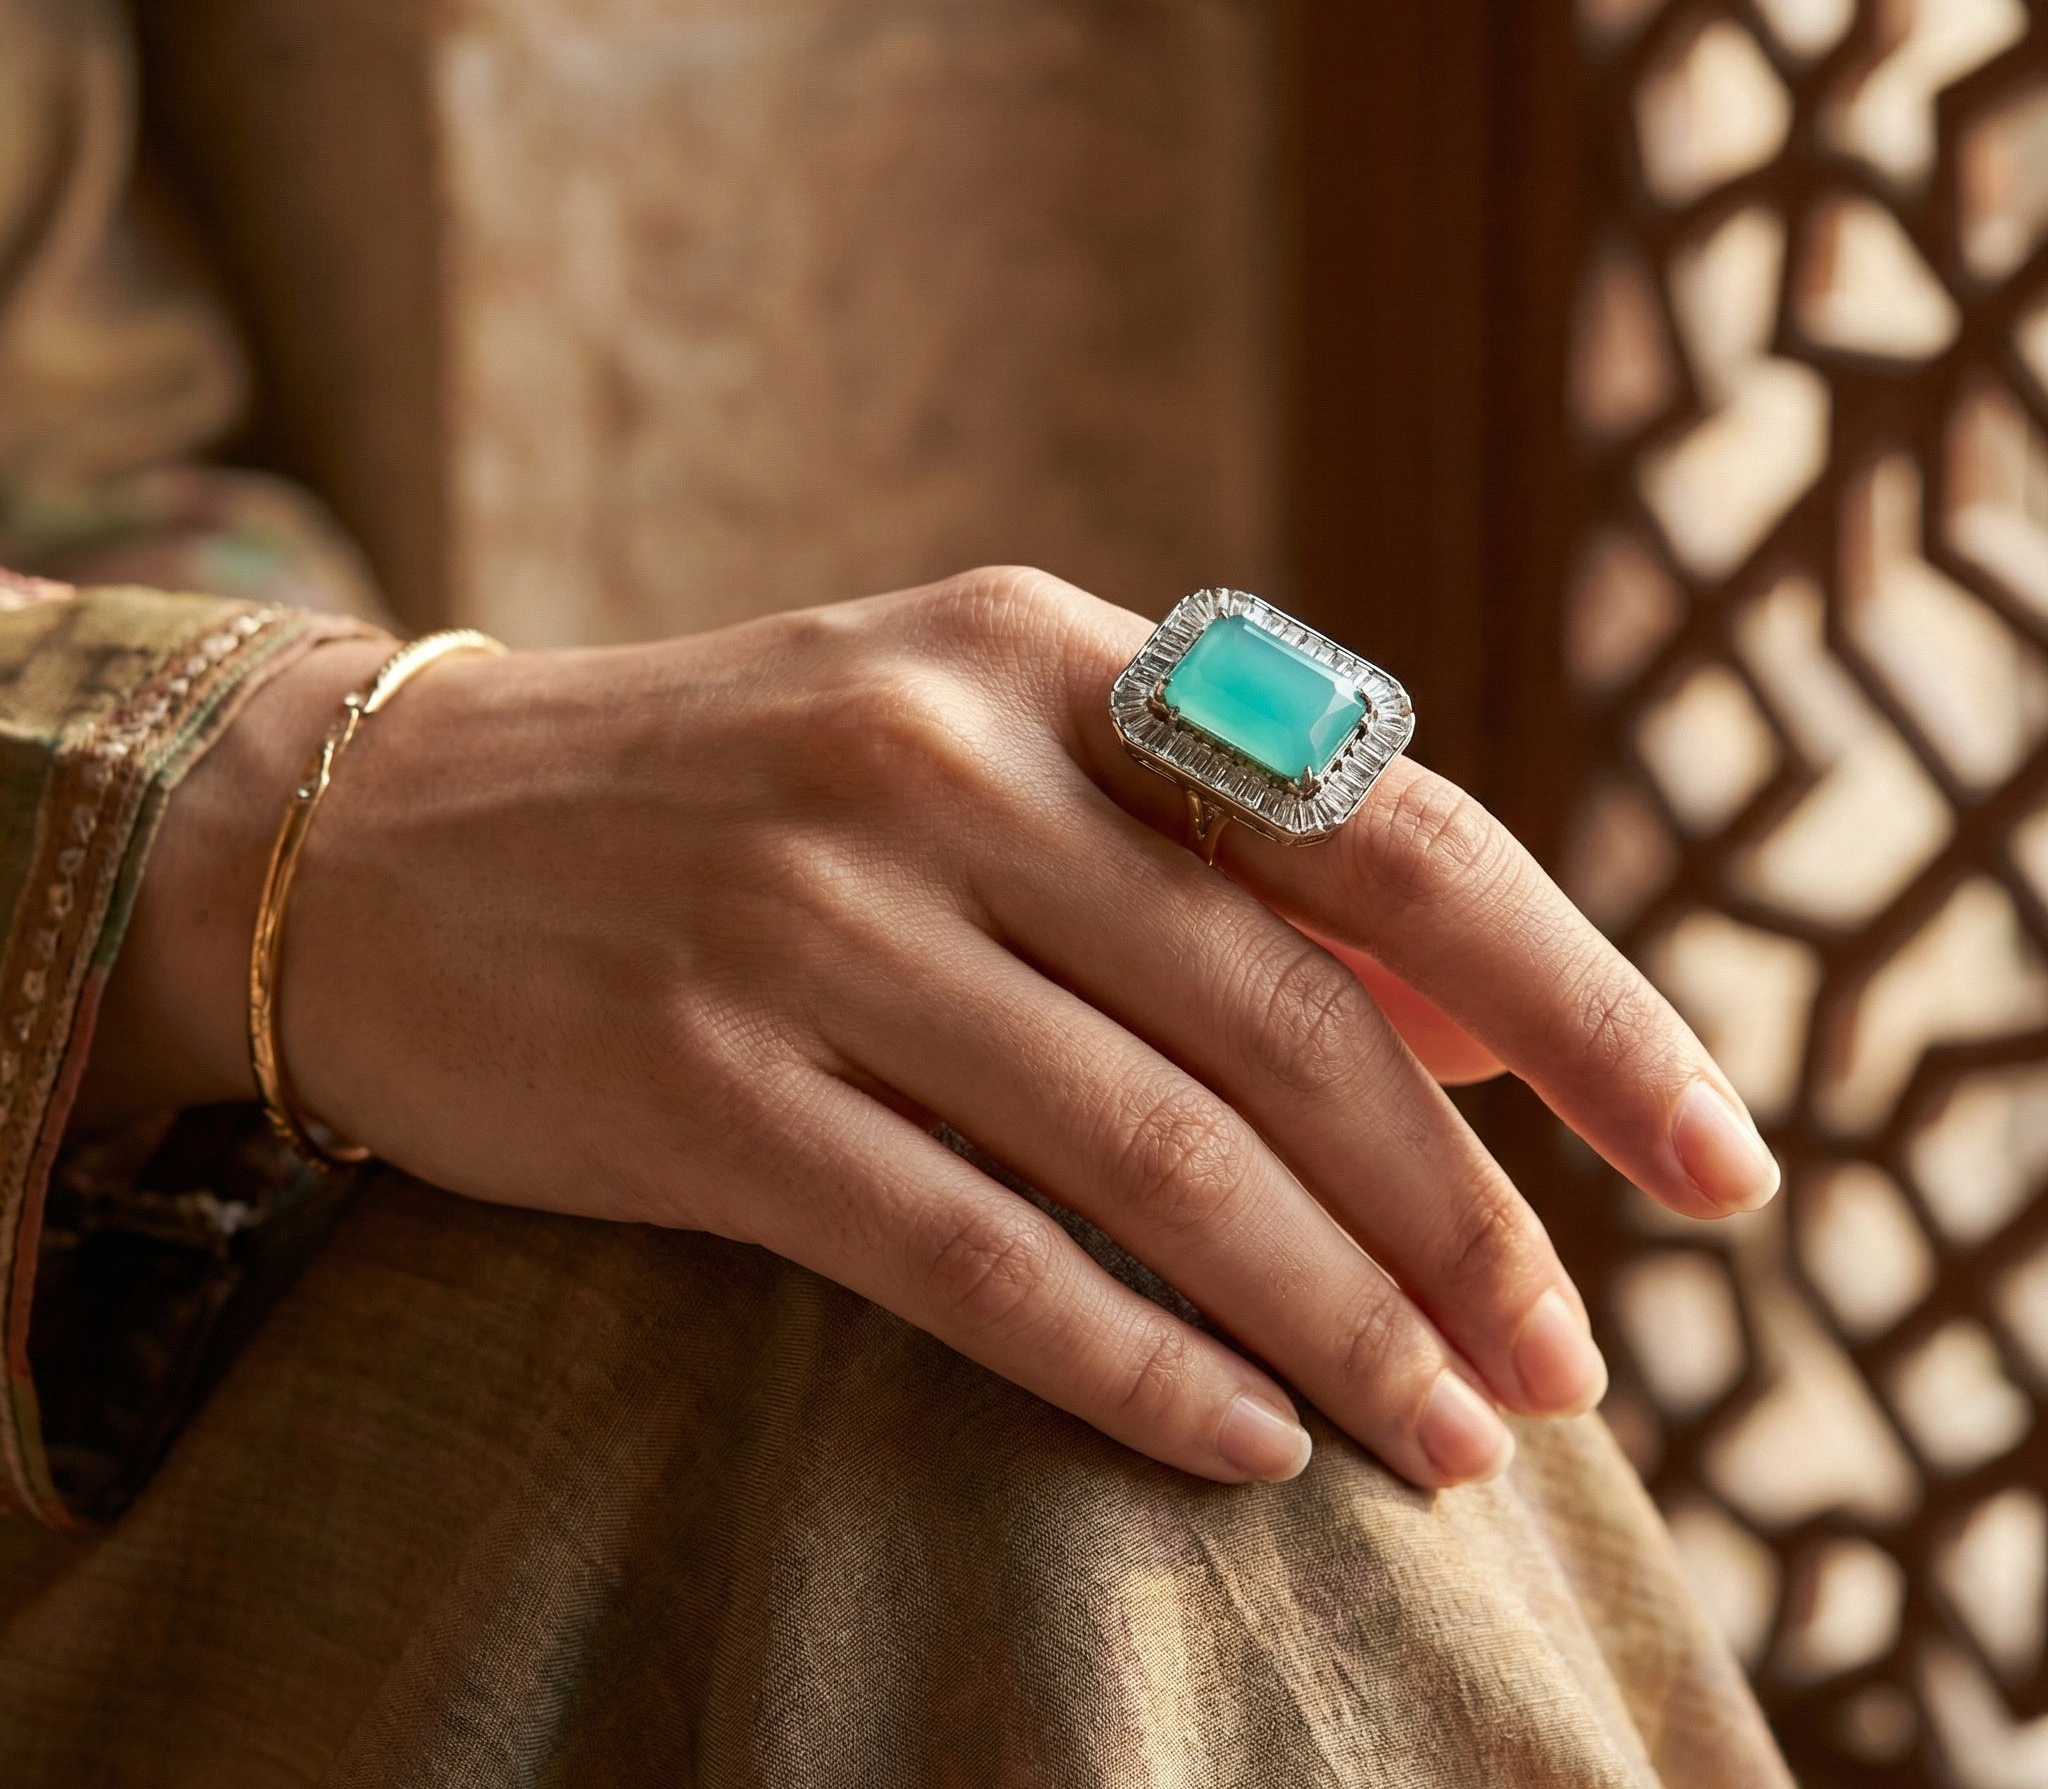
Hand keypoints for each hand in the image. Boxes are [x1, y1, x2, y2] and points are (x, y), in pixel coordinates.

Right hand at [91, 568, 1777, 1489]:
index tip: (1711, 1160)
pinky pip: (970, 1252)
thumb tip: (1482, 1036)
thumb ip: (1213, 866)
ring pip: (1152, 1151)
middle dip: (1464, 1217)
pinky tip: (1248, 1440)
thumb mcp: (976, 754)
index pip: (1380, 834)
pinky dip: (1132, 1360)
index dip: (1576, 1006)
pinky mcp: (700, 1081)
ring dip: (1334, 1319)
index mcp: (1042, 657)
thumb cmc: (727, 796)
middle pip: (1287, 1021)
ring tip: (1454, 1439)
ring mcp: (811, 916)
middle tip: (1570, 1367)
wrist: (382, 835)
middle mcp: (939, 762)